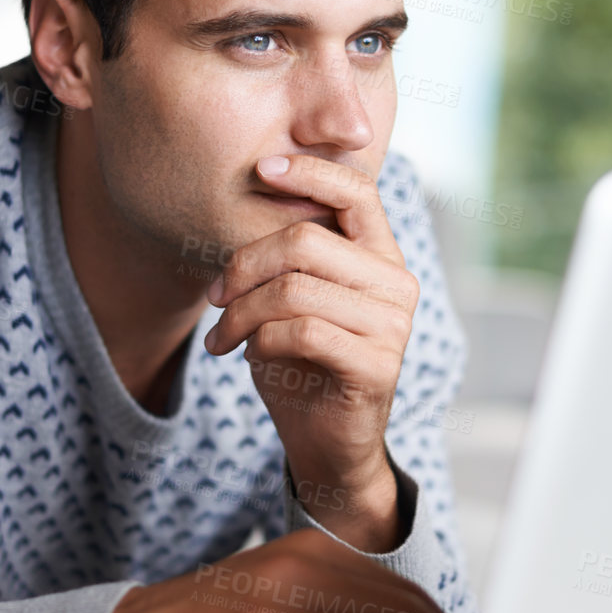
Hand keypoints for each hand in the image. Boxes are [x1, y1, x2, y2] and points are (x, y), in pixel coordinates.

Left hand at [203, 154, 419, 548]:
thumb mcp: (291, 300)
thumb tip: (249, 202)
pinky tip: (246, 356)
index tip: (261, 169)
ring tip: (223, 336)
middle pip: (305, 241)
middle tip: (215, 299)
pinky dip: (260, 340)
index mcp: (379, 257)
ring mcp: (392, 325)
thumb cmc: (302, 363)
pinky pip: (301, 331)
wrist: (325, 443)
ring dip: (241, 313)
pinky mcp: (376, 365)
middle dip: (243, 267)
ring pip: (295, 289)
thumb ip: (287, 258)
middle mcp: (396, 284)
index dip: (309, 173)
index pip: (356, 193)